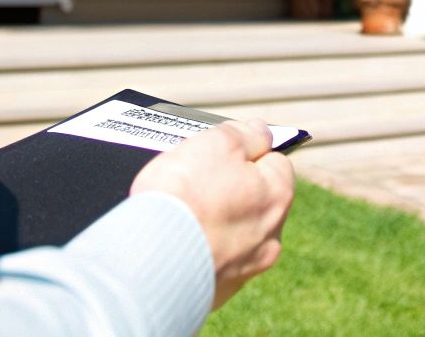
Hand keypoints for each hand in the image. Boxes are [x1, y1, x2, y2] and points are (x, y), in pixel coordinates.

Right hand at [130, 119, 294, 308]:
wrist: (148, 259)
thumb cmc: (183, 196)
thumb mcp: (216, 143)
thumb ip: (245, 134)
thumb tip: (261, 132)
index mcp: (277, 196)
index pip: (275, 163)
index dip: (246, 153)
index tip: (221, 153)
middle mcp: (270, 237)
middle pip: (253, 200)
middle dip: (228, 189)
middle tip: (193, 183)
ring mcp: (245, 268)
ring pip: (232, 234)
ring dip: (212, 223)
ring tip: (179, 215)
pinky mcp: (217, 292)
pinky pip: (210, 262)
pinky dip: (196, 252)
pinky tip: (175, 243)